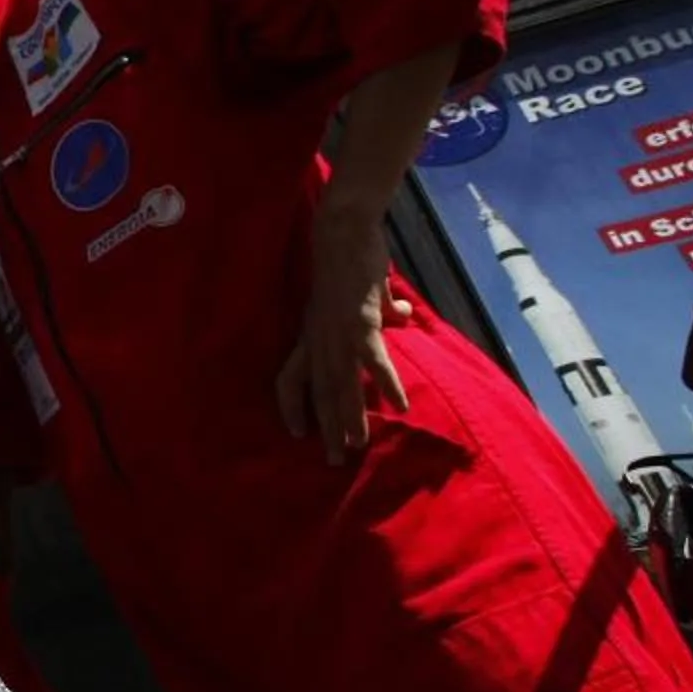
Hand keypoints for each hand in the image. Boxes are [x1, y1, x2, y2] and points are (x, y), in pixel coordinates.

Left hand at [276, 199, 415, 462]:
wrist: (343, 231)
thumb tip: (402, 316)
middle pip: (318, 393)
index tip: (297, 431)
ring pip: (341, 386)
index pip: (290, 379)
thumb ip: (380, 311)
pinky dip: (386, 385)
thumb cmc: (351, 261)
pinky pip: (373, 362)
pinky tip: (400, 407)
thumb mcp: (360, 296)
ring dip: (350, 418)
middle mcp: (317, 340)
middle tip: (334, 460)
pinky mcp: (361, 324)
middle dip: (326, 428)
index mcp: (310, 335)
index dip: (292, 406)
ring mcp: (337, 334)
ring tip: (356, 446)